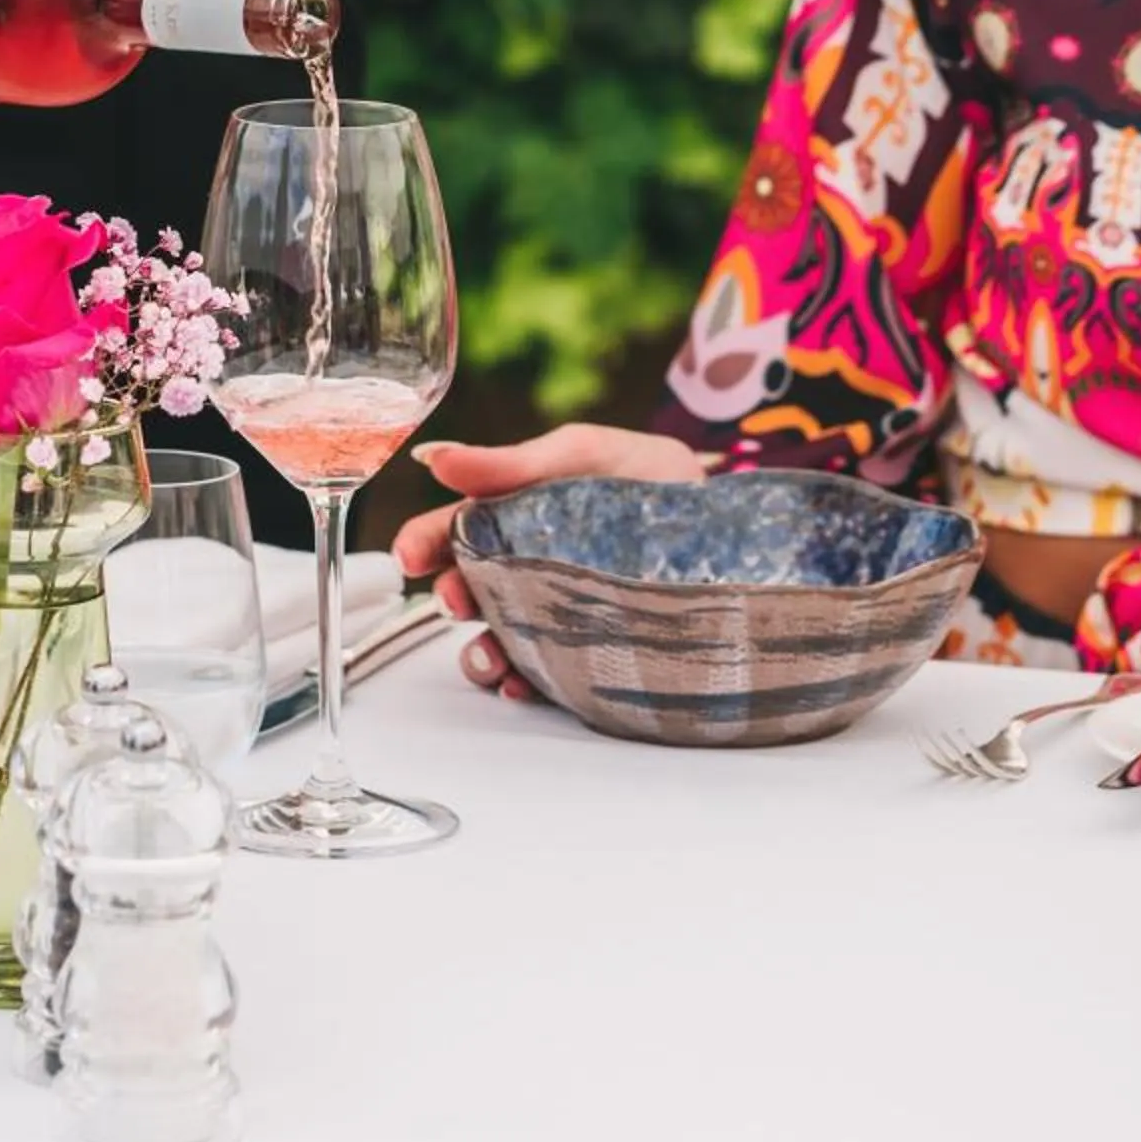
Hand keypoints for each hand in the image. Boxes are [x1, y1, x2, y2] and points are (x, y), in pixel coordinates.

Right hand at [394, 423, 708, 698]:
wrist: (731, 526)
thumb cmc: (649, 479)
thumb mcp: (581, 454)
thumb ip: (510, 463)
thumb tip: (434, 459)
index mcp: (516, 516)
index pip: (456, 531)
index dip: (425, 542)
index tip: (410, 557)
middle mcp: (528, 569)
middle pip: (469, 589)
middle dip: (452, 598)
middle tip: (455, 599)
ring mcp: (557, 615)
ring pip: (498, 640)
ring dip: (480, 652)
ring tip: (487, 656)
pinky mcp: (589, 655)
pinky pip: (544, 679)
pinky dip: (525, 687)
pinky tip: (525, 686)